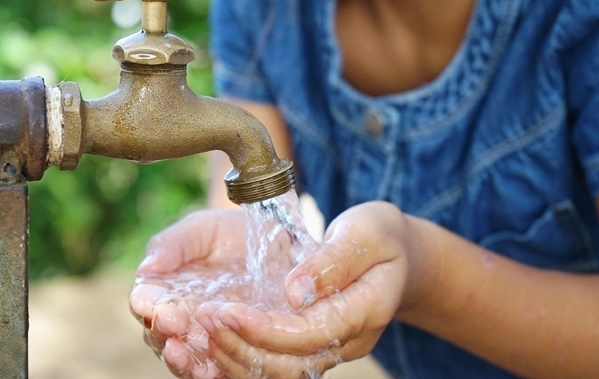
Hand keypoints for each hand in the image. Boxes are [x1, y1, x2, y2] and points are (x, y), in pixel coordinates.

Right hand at [130, 209, 248, 378]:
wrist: (271, 241)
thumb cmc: (229, 233)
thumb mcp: (202, 230)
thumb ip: (174, 244)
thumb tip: (146, 268)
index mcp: (164, 289)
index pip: (147, 302)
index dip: (147, 305)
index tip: (152, 305)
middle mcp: (179, 318)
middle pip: (161, 334)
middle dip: (164, 333)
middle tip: (173, 327)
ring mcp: (205, 336)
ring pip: (185, 356)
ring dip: (183, 359)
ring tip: (185, 355)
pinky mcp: (232, 348)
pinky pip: (217, 367)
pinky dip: (212, 371)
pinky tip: (211, 371)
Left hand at [192, 201, 439, 378]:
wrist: (396, 254)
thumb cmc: (380, 236)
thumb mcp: (365, 233)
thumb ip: (333, 261)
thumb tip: (295, 292)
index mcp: (364, 311)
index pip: (308, 334)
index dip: (264, 329)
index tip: (226, 310)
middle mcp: (346, 340)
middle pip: (289, 364)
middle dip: (240, 346)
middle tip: (203, 319)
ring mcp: (330, 348)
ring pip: (279, 373)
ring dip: (236, 356)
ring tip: (201, 329)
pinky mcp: (312, 346)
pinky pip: (275, 365)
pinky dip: (242, 357)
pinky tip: (214, 340)